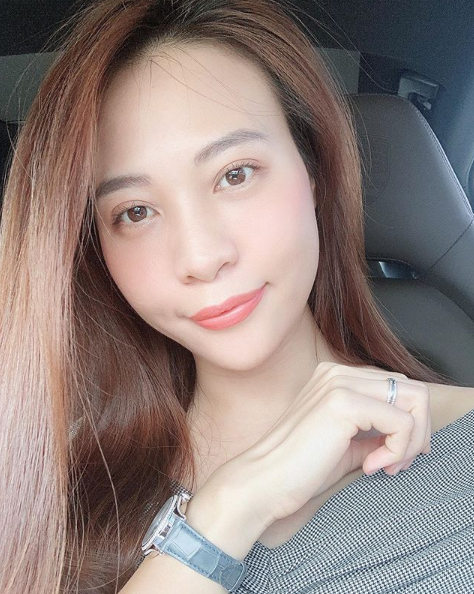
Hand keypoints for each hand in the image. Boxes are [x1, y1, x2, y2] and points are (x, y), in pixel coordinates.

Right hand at [214, 361, 430, 522]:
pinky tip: (372, 466)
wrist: (265, 481)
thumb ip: (376, 430)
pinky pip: (402, 422)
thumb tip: (412, 434)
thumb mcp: (347, 443)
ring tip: (388, 465)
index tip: (397, 457)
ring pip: (415, 400)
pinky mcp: (343, 403)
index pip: (397, 387)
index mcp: (335, 376)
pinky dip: (398, 449)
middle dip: (418, 430)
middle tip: (397, 463)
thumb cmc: (301, 468)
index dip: (410, 423)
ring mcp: (340, 383)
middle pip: (412, 389)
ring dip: (412, 439)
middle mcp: (338, 372)